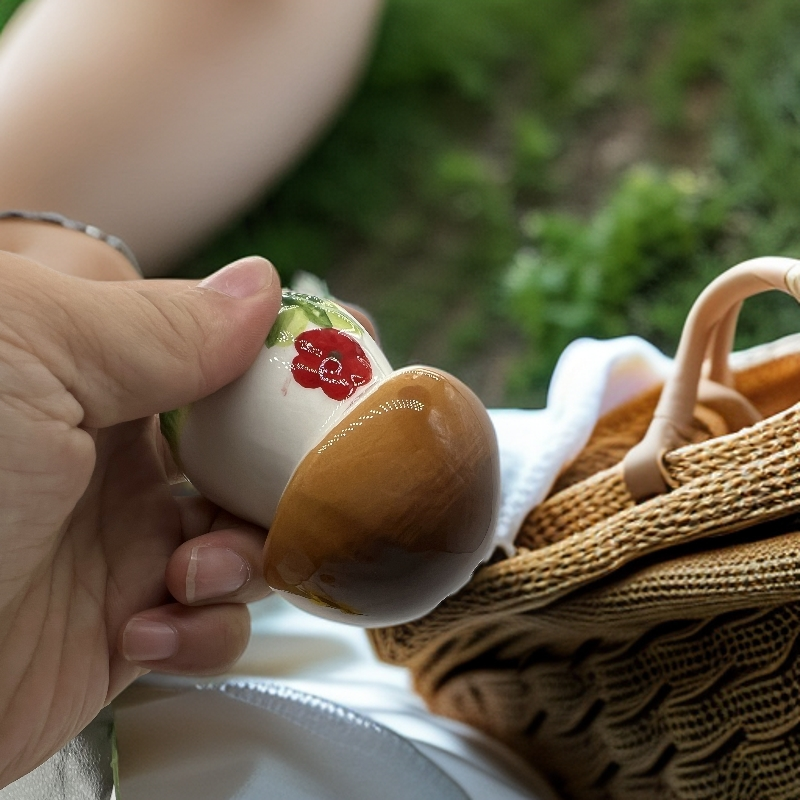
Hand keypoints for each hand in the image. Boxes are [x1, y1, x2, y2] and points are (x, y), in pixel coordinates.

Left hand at [0, 252, 279, 786]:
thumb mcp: (27, 353)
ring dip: (247, 556)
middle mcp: (114, 451)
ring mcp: (122, 541)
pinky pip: (208, 624)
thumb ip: (156, 323)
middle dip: (296, 463)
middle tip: (324, 475)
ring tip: (191, 569)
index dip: (293, 352)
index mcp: (92, 370)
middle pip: (254, 446)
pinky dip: (204, 630)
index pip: (223, 347)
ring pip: (248, 537)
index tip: (354, 358)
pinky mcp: (122, 628)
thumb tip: (264, 286)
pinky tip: (151, 627)